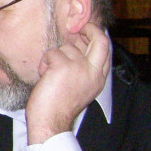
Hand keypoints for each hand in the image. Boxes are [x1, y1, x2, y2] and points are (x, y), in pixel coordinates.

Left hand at [26, 22, 110, 144]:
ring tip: (50, 74)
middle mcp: (93, 72)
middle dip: (90, 29)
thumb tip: (78, 46)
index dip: (97, 36)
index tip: (88, 30)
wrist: (51, 122)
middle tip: (78, 27)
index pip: (106, 50)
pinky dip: (45, 62)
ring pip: (67, 47)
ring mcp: (80, 68)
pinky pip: (52, 53)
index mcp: (99, 78)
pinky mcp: (63, 66)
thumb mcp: (81, 87)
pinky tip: (44, 75)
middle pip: (100, 40)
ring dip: (54, 57)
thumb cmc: (59, 107)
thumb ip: (84, 69)